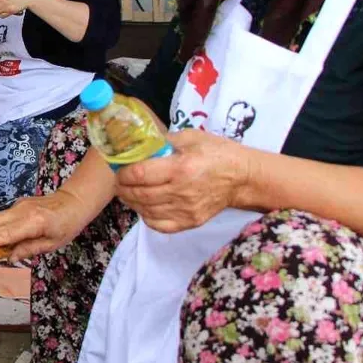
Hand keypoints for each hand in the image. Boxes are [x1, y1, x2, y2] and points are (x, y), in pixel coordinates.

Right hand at [0, 192, 94, 261]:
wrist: (74, 201)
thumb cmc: (67, 225)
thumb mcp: (52, 244)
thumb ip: (29, 249)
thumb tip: (9, 257)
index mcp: (34, 223)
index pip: (6, 233)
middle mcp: (22, 211)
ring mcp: (18, 204)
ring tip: (5, 245)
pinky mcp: (18, 203)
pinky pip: (3, 216)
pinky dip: (1, 227)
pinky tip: (13, 235)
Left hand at [115, 129, 253, 232]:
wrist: (243, 178)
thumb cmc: (217, 153)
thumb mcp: (191, 138)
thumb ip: (164, 141)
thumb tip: (140, 143)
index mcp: (180, 168)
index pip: (140, 175)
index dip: (123, 173)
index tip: (119, 169)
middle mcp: (181, 192)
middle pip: (140, 195)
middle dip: (123, 188)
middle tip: (119, 181)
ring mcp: (186, 210)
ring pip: (146, 211)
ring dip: (131, 202)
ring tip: (127, 192)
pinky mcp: (191, 222)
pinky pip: (160, 225)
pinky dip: (146, 217)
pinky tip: (144, 207)